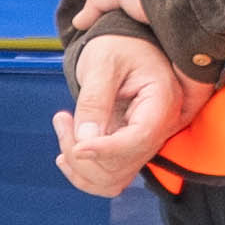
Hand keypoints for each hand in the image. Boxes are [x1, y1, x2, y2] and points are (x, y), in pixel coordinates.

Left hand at [56, 27, 198, 197]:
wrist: (124, 46)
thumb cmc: (118, 46)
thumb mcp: (103, 63)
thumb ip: (94, 100)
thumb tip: (86, 139)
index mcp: (162, 100)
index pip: (140, 138)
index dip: (106, 149)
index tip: (76, 146)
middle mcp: (161, 127)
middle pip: (124, 164)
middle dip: (84, 154)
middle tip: (62, 120)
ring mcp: (145, 142)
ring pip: (114, 178)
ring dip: (80, 166)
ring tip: (64, 128)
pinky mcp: (130, 150)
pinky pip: (109, 177)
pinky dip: (84, 173)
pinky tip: (66, 153)